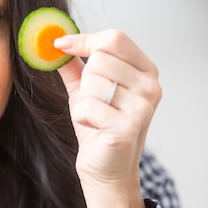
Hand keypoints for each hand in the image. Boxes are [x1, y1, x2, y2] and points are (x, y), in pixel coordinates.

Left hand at [54, 29, 161, 207]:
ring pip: (92, 82)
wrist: (106, 169)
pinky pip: (87, 106)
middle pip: (99, 58)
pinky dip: (81, 117)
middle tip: (93, 101)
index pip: (114, 38)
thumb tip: (57, 40)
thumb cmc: (98, 126)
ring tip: (95, 117)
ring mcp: (143, 106)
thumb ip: (75, 64)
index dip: (84, 40)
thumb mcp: (86, 89)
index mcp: (145, 70)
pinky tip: (94, 128)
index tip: (61, 45)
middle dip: (85, 80)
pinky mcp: (128, 126)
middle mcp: (150, 86)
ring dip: (82, 101)